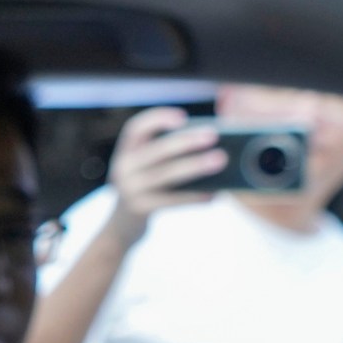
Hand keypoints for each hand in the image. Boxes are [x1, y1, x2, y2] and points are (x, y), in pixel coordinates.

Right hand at [103, 106, 223, 243]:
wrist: (122, 224)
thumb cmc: (147, 187)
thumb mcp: (145, 166)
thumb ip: (166, 151)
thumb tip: (209, 141)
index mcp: (126, 151)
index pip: (136, 128)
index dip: (158, 119)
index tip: (183, 118)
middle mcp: (123, 168)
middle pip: (156, 151)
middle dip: (186, 141)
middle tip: (213, 136)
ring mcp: (129, 189)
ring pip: (166, 174)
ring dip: (195, 166)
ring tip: (220, 160)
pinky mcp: (139, 209)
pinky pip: (171, 200)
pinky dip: (194, 196)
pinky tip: (213, 194)